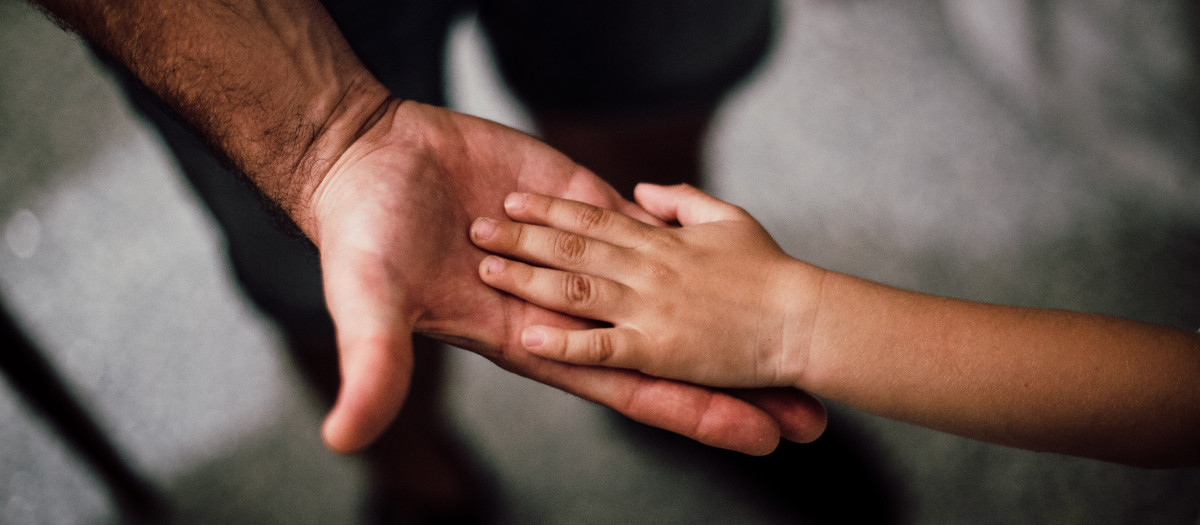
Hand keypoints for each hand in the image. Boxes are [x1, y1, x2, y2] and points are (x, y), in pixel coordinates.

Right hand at [306, 102, 825, 453]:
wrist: (366, 159)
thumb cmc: (362, 239)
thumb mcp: (369, 306)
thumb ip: (372, 368)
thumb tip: (345, 440)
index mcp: (533, 341)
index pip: (631, 388)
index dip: (693, 414)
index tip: (757, 437)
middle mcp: (568, 307)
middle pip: (669, 352)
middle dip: (733, 385)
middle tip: (807, 416)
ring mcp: (579, 254)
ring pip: (670, 290)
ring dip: (727, 314)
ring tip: (792, 335)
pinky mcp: (578, 200)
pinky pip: (645, 225)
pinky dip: (688, 237)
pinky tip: (739, 254)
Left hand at [470, 184, 828, 388]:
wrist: (803, 319)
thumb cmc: (772, 271)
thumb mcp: (728, 218)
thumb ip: (682, 201)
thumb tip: (641, 191)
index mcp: (662, 241)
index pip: (593, 218)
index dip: (550, 208)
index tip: (514, 199)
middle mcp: (647, 270)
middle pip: (572, 248)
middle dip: (521, 236)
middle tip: (476, 227)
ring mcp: (649, 310)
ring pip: (576, 289)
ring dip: (527, 278)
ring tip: (486, 270)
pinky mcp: (658, 351)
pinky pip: (602, 347)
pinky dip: (564, 342)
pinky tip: (529, 337)